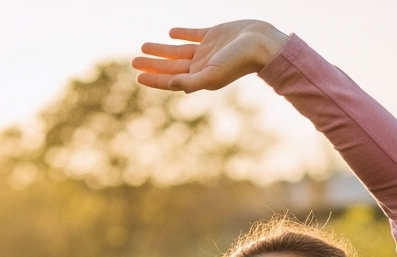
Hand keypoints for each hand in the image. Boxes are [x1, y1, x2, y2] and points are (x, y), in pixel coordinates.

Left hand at [132, 20, 288, 92]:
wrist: (263, 43)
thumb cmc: (239, 62)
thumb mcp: (212, 75)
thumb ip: (191, 82)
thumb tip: (169, 84)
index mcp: (199, 78)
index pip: (170, 80)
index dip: (153, 78)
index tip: (138, 76)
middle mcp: (201, 66)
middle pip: (170, 66)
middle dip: (152, 64)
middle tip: (133, 61)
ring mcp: (207, 50)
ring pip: (177, 51)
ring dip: (161, 49)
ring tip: (143, 46)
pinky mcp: (214, 34)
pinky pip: (193, 34)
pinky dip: (181, 34)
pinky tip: (170, 32)